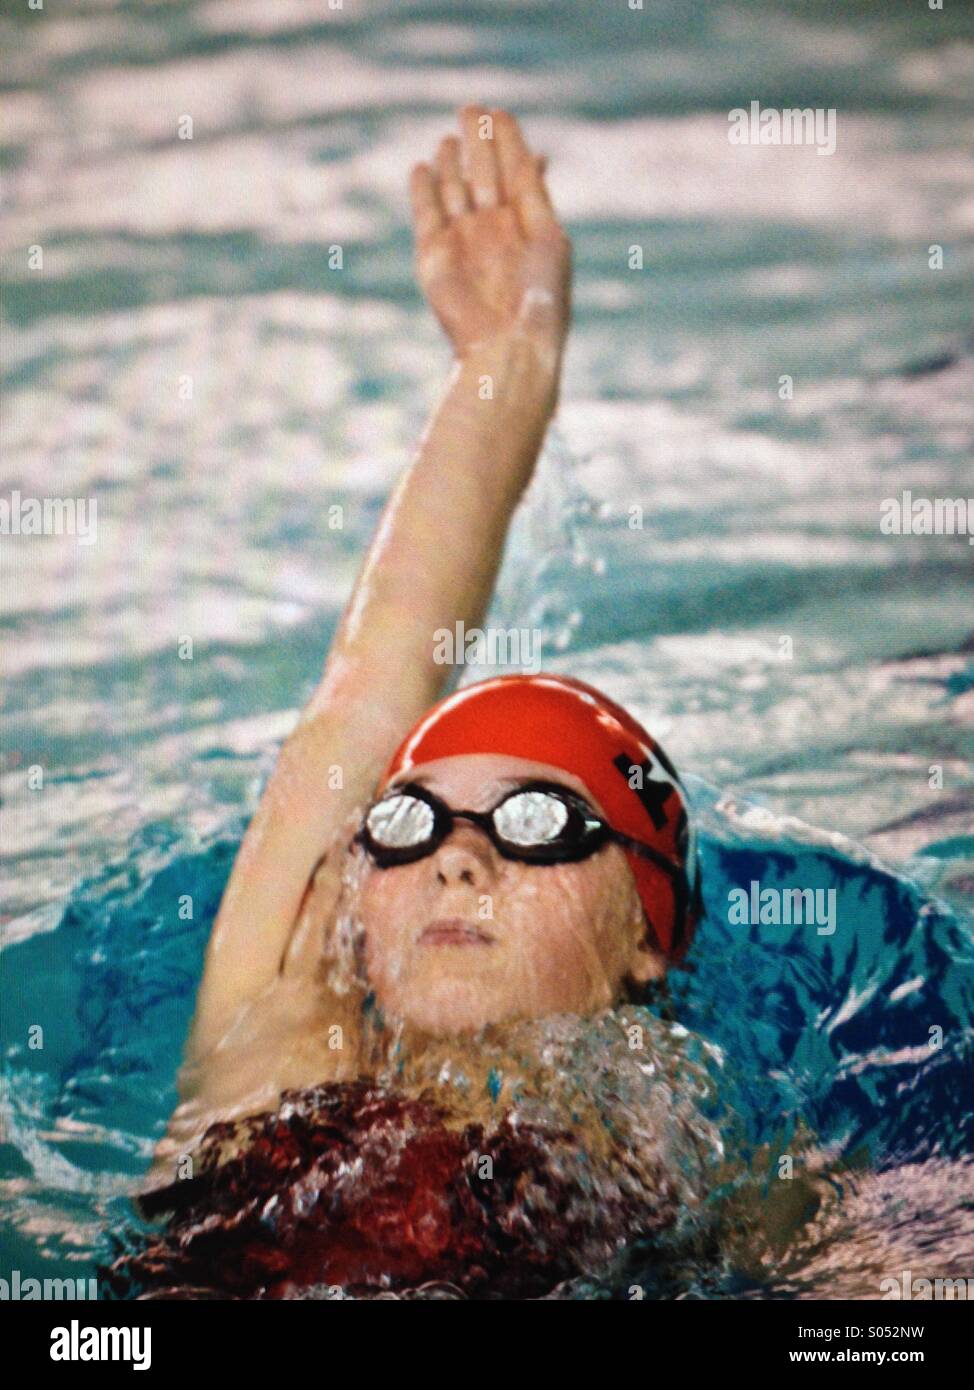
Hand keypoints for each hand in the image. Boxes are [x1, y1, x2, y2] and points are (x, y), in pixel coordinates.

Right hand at [409, 105, 571, 369]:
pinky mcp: (433, 256)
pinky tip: (424, 168)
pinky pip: (426, 213)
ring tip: (450, 140)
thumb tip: (535, 156)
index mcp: (528, 225)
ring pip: (454, 189)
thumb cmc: (538, 299)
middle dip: (478, 141)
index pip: (517, 170)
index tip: (500, 112)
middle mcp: (494, 230)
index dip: (508, 140)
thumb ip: (534, 197)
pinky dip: (424, 190)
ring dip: (452, 162)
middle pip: (484, 173)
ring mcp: (463, 241)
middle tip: (472, 110)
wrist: (506, 346)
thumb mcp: (547, 238)